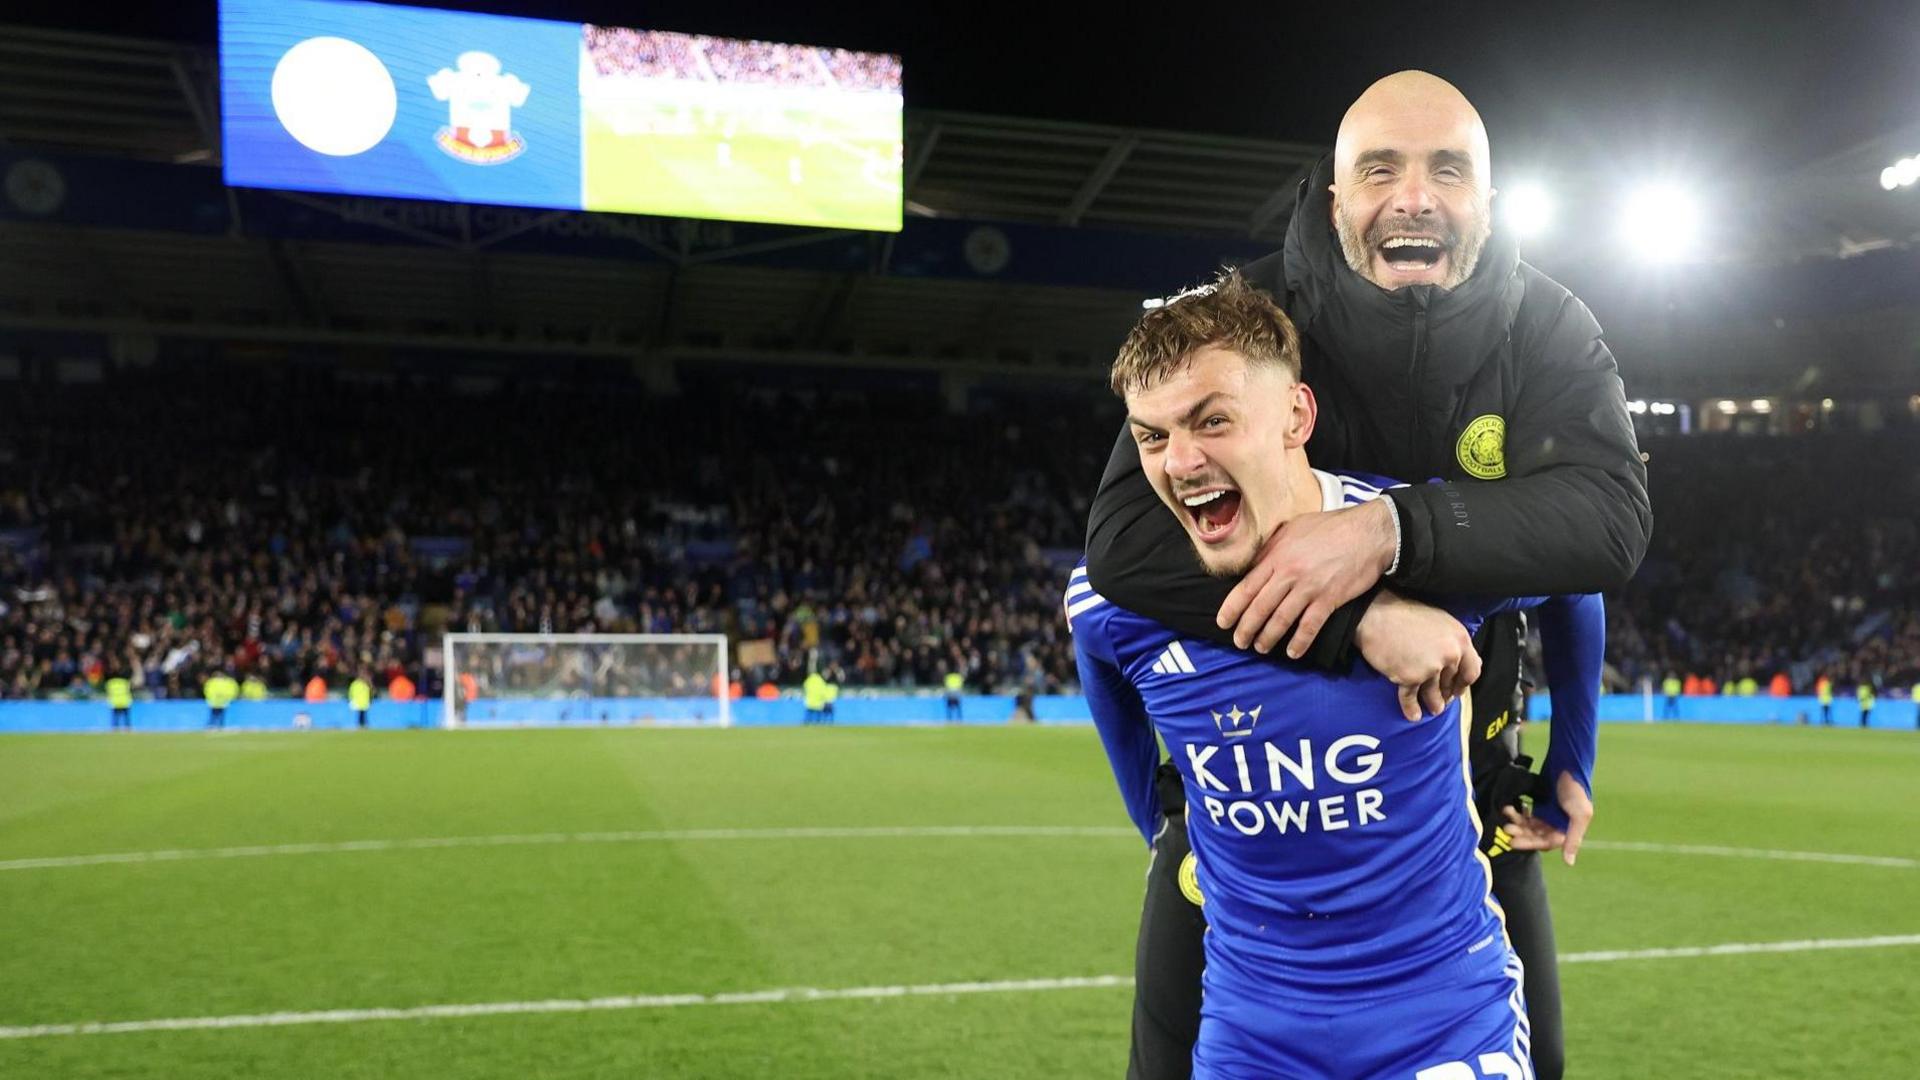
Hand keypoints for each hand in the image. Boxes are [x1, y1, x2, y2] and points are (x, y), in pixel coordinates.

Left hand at [1215, 499, 1395, 658]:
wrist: (1369, 532)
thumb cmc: (1331, 526)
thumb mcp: (1293, 528)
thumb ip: (1272, 547)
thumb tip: (1254, 563)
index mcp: (1276, 556)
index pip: (1246, 587)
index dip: (1232, 608)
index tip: (1223, 622)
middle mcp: (1289, 573)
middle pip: (1260, 607)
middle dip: (1246, 628)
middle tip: (1239, 642)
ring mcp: (1309, 587)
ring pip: (1281, 620)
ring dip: (1268, 638)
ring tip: (1261, 648)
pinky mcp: (1329, 599)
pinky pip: (1310, 626)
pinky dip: (1300, 642)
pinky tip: (1293, 653)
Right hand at [1352, 590, 1480, 720]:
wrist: (1376, 614)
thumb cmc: (1405, 614)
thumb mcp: (1440, 621)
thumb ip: (1453, 642)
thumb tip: (1464, 660)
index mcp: (1460, 639)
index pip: (1472, 670)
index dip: (1464, 683)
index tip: (1457, 690)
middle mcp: (1450, 655)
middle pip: (1451, 683)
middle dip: (1446, 694)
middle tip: (1442, 700)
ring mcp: (1430, 667)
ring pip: (1434, 693)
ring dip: (1433, 704)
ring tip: (1432, 710)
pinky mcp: (1410, 677)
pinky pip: (1411, 698)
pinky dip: (1411, 709)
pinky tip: (1413, 715)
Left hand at [1499, 771, 1593, 866]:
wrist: (1568, 766)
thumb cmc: (1577, 791)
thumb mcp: (1580, 815)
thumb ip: (1574, 839)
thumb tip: (1569, 863)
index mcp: (1566, 831)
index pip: (1545, 843)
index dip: (1529, 843)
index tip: (1514, 841)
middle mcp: (1556, 826)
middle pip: (1534, 835)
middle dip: (1520, 833)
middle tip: (1507, 828)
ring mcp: (1547, 816)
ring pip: (1528, 825)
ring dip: (1517, 822)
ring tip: (1507, 814)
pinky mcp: (1540, 805)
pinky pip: (1526, 814)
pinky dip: (1518, 812)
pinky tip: (1510, 808)